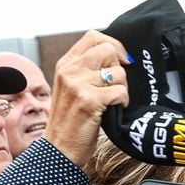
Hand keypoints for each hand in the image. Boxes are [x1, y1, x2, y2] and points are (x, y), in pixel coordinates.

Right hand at [43, 30, 131, 166]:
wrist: (60, 148)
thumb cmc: (71, 120)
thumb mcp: (72, 88)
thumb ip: (87, 69)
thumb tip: (117, 56)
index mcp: (65, 64)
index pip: (93, 36)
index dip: (114, 45)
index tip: (121, 61)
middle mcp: (70, 70)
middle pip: (109, 50)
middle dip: (120, 68)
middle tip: (116, 86)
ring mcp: (78, 85)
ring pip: (118, 73)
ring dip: (123, 88)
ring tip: (113, 101)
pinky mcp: (90, 101)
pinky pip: (121, 92)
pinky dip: (123, 102)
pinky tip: (114, 110)